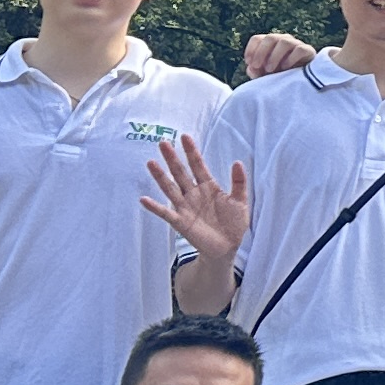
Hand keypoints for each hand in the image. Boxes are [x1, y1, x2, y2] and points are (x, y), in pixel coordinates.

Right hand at [139, 135, 253, 267]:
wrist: (227, 247)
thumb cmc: (233, 223)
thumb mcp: (240, 201)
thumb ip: (238, 183)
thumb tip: (237, 162)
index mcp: (209, 187)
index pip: (198, 165)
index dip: (191, 152)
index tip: (184, 137)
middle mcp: (194, 194)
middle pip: (181, 173)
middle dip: (172, 158)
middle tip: (163, 143)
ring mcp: (185, 207)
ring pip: (170, 188)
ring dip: (160, 177)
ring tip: (151, 163)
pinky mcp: (180, 222)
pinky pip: (165, 213)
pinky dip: (155, 207)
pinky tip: (144, 199)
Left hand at [241, 31, 315, 78]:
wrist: (301, 84)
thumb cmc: (279, 78)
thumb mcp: (264, 76)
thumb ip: (256, 72)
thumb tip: (251, 68)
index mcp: (270, 44)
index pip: (257, 39)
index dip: (251, 49)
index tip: (249, 63)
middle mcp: (283, 40)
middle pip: (270, 38)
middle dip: (261, 52)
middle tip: (257, 66)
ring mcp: (296, 44)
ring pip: (284, 42)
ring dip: (274, 56)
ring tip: (270, 70)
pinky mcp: (308, 51)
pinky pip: (299, 49)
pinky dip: (291, 58)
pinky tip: (285, 68)